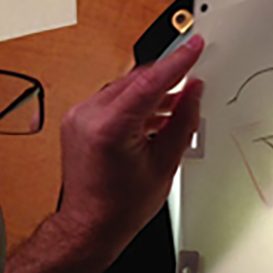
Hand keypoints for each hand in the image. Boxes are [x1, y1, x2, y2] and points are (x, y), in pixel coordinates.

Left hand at [56, 35, 203, 256]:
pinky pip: (112, 99)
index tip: (194, 47)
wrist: (90, 225)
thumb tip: (194, 93)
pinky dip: (136, 103)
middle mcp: (88, 115)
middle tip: (194, 81)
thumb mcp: (165, 163)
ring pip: (125, 88)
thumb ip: (182, 121)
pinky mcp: (79, 120)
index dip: (178, 62)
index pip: (150, 81)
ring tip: (179, 105)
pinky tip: (155, 115)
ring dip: (152, 93)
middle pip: (136, 81)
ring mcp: (79, 116)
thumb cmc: (121, 206)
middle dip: (167, 79)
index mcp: (110, 126)